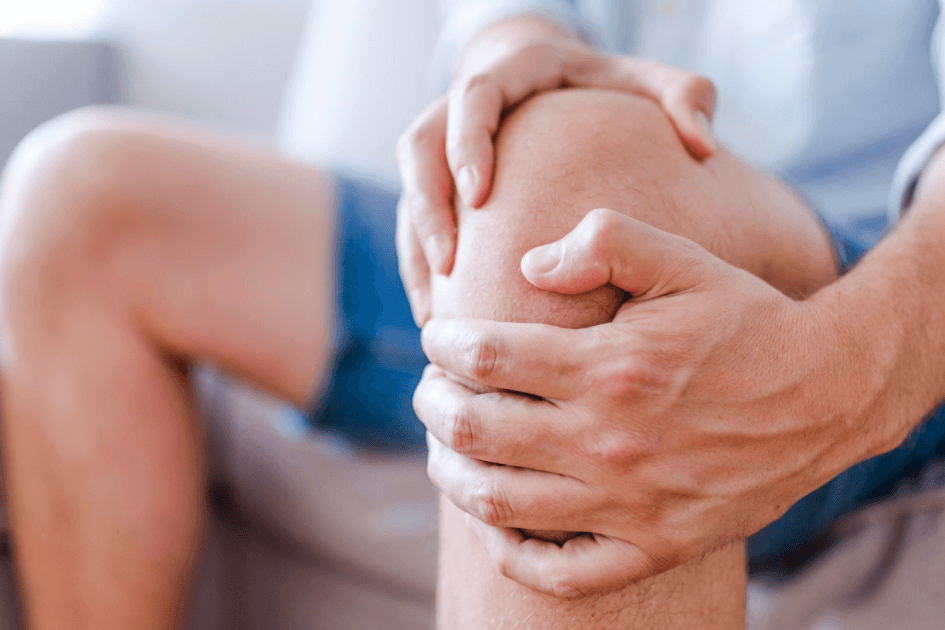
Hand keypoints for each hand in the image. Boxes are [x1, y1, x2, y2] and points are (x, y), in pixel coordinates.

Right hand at [396, 32, 716, 325]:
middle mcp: (464, 106)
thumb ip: (684, 98)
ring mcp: (445, 146)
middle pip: (420, 147)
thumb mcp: (648, 82)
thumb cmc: (608, 87)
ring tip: (435, 308)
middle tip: (450, 262)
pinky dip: (420, 266)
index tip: (480, 194)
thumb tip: (702, 145)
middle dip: (428, 206)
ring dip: (417, 248)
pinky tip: (437, 313)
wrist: (558, 82)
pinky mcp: (438, 181)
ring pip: (410, 192)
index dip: (468, 144)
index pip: (473, 97)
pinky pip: (415, 222)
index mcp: (511, 75)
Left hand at [415, 209, 880, 596]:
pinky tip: (494, 522)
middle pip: (475, 430)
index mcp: (610, 368)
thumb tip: (527, 266)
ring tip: (442, 446)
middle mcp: (610, 442)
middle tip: (428, 388)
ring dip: (450, 471)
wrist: (826, 394)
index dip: (444, 343)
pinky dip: (510, 552)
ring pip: (498, 502)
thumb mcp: (683, 261)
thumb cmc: (747, 322)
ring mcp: (629, 505)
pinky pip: (559, 572)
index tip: (437, 335)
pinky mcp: (654, 547)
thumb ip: (602, 243)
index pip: (486, 357)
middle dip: (431, 404)